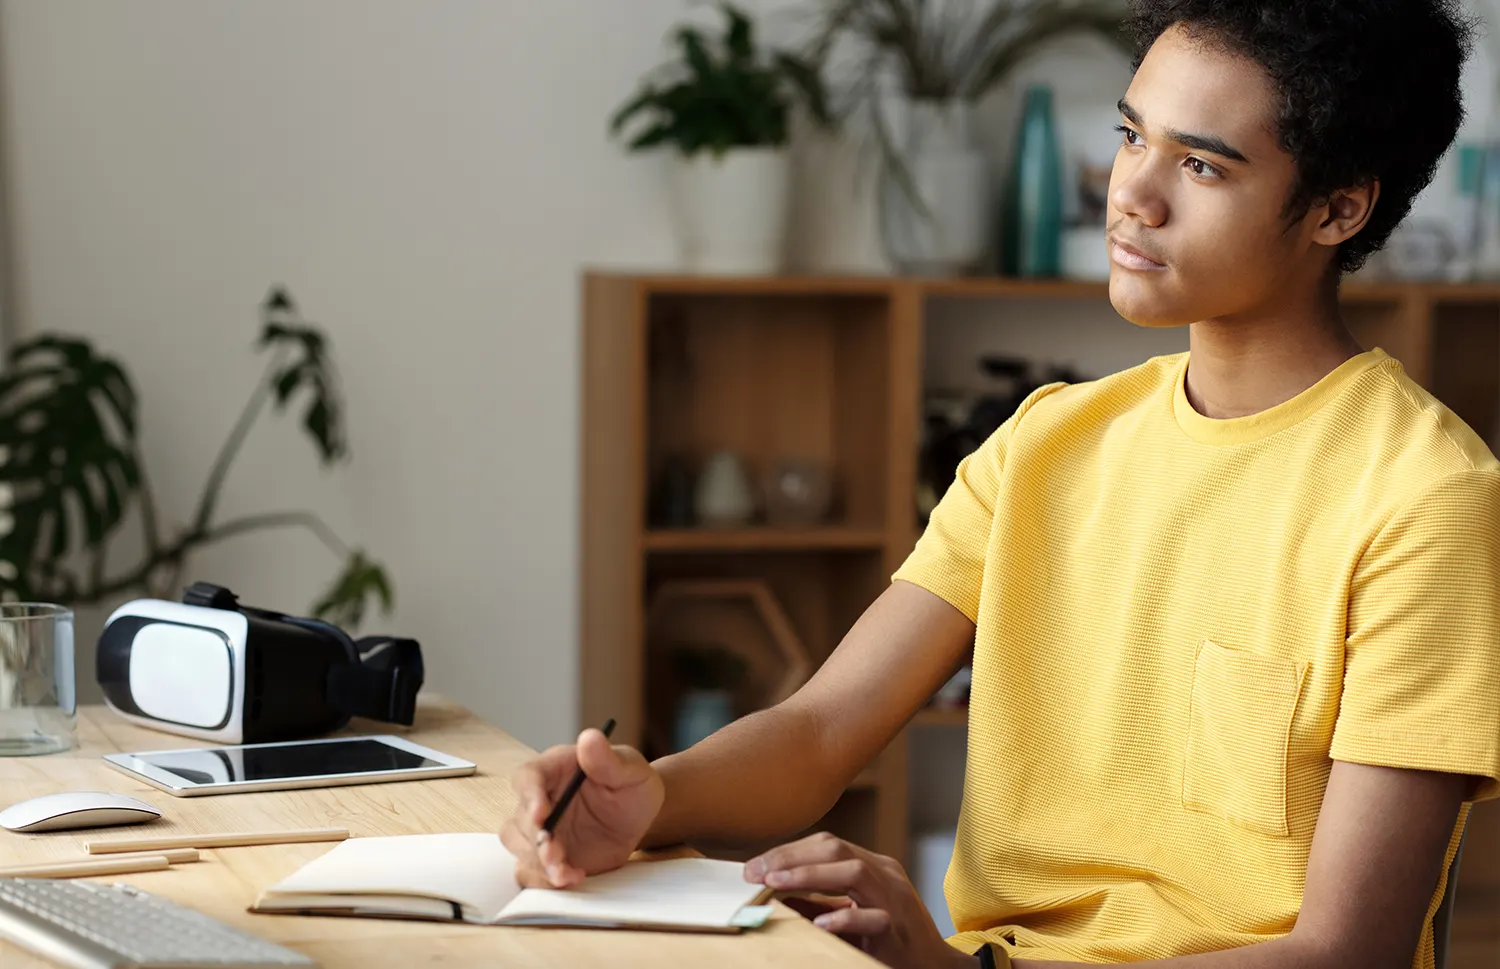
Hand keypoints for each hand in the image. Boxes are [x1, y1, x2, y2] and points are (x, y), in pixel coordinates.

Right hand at [502, 728, 664, 887]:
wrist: (640, 817)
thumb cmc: (632, 784)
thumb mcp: (630, 769)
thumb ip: (608, 758)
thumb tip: (590, 738)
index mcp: (554, 769)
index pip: (529, 777)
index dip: (530, 796)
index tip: (541, 814)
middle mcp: (539, 799)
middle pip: (518, 820)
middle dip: (535, 840)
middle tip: (555, 853)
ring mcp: (540, 830)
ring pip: (520, 848)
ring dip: (537, 863)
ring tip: (565, 872)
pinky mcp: (546, 857)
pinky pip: (532, 872)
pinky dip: (545, 880)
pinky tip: (572, 878)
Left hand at [744, 833, 971, 968]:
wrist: (935, 967)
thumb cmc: (888, 940)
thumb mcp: (849, 913)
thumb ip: (817, 902)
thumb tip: (772, 893)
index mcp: (873, 866)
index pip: (827, 844)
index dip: (789, 850)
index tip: (753, 865)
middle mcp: (884, 875)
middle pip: (836, 849)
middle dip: (790, 857)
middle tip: (755, 871)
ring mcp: (894, 899)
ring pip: (854, 872)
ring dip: (809, 875)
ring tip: (776, 883)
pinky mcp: (898, 931)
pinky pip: (873, 918)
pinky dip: (844, 918)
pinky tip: (819, 924)